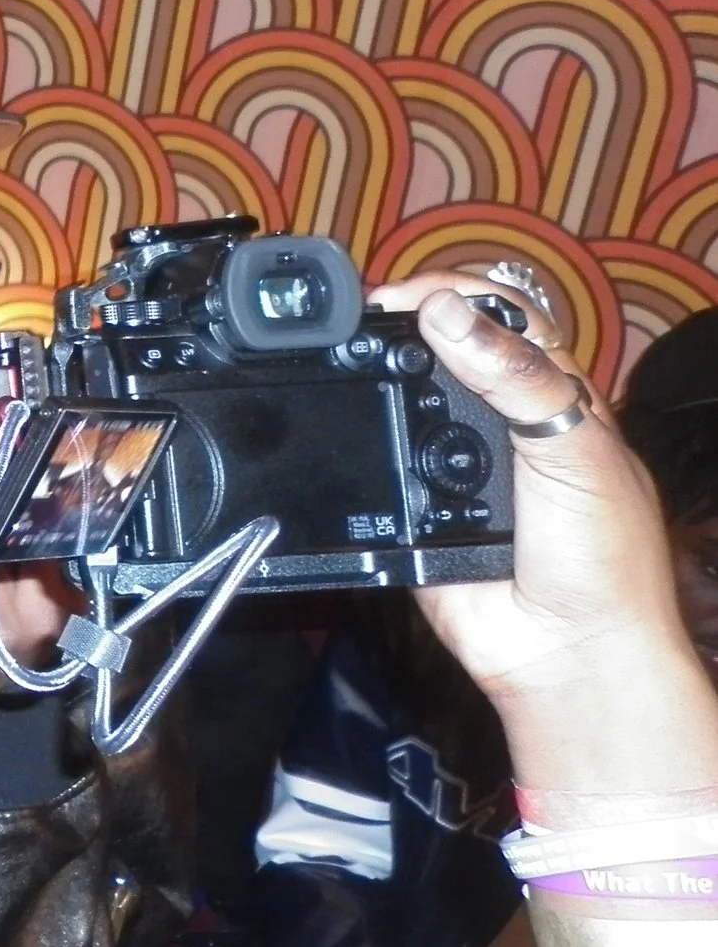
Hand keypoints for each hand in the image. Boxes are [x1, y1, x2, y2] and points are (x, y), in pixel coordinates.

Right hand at [373, 275, 717, 792]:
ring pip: (401, 403)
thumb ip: (517, 378)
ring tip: (345, 361)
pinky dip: (359, 442)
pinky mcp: (408, 508)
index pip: (502, 317)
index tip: (404, 297)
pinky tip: (346, 424)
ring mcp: (449, 466)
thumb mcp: (576, 449)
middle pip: (441, 351)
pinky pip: (374, 467)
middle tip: (361, 319)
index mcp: (555, 397)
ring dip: (375, 381)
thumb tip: (445, 312)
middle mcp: (499, 424)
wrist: (566, 652)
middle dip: (402, 328)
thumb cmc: (603, 555)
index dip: (454, 294)